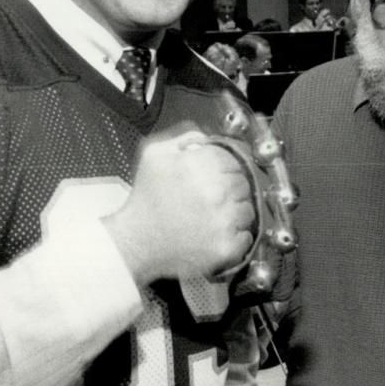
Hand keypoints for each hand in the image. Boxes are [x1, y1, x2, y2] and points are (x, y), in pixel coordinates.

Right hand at [106, 129, 254, 285]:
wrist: (136, 243)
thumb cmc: (146, 200)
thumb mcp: (155, 156)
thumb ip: (185, 139)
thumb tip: (209, 139)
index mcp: (199, 167)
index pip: (233, 160)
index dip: (224, 169)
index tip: (214, 179)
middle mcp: (215, 192)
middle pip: (243, 184)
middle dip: (229, 190)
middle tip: (210, 201)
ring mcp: (224, 221)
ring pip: (248, 210)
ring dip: (234, 213)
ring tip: (211, 219)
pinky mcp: (227, 247)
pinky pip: (246, 236)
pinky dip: (235, 237)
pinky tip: (214, 235)